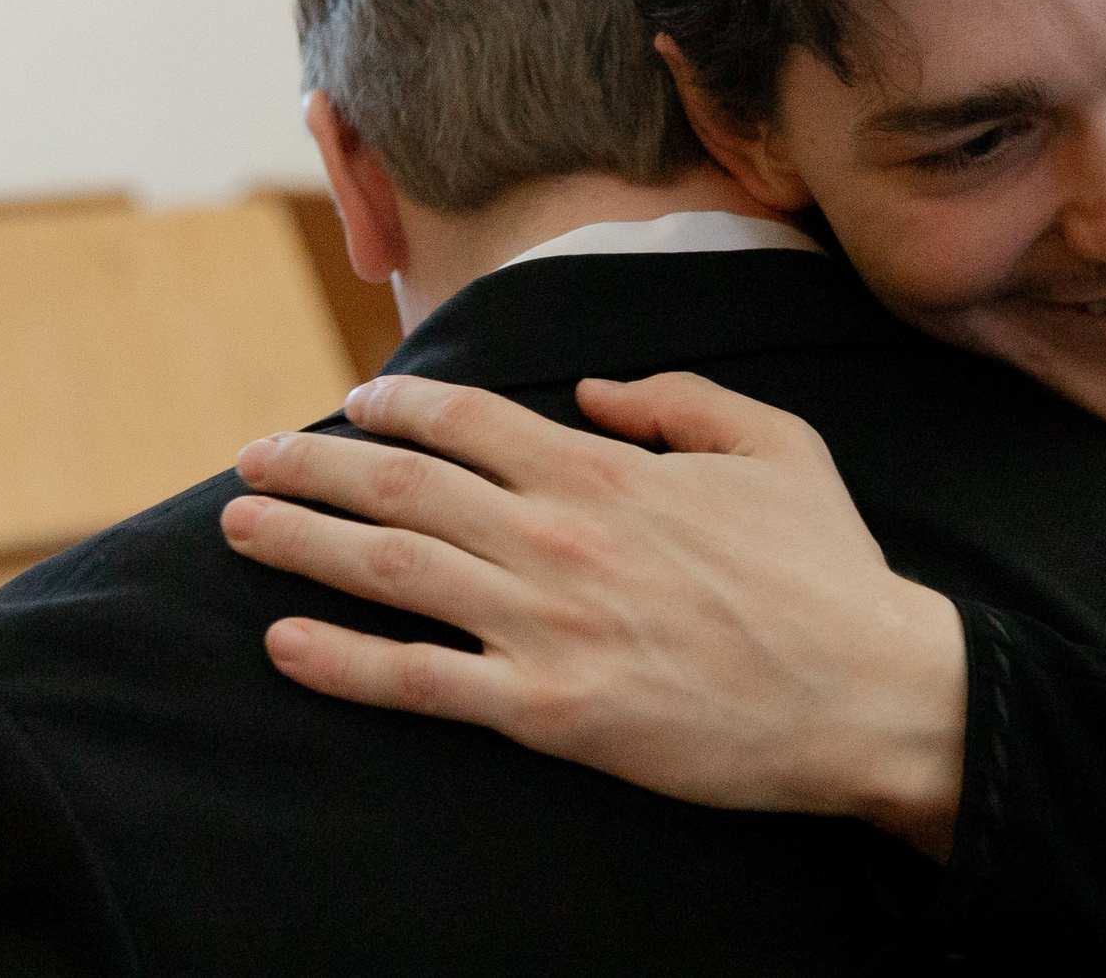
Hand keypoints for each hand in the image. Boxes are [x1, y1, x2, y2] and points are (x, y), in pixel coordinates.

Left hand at [220, 373, 967, 857]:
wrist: (869, 693)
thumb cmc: (828, 569)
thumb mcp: (773, 443)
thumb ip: (675, 400)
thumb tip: (587, 392)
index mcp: (604, 470)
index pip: (464, 420)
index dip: (395, 404)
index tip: (352, 403)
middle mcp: (556, 537)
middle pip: (400, 488)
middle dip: (311, 469)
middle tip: (248, 462)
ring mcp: (545, 626)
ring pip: (390, 572)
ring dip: (300, 545)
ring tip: (236, 528)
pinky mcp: (548, 713)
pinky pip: (420, 683)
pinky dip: (342, 663)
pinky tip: (284, 644)